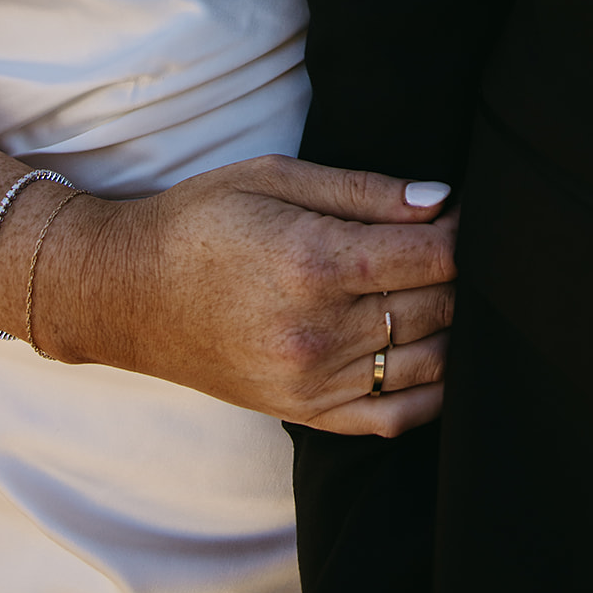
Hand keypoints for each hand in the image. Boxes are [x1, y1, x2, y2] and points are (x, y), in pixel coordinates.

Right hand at [38, 157, 456, 437]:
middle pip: (439, 305)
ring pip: (431, 360)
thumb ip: (365, 191)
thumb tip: (441, 200)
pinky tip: (435, 350)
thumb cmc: (202, 220)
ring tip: (445, 289)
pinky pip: (398, 415)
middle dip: (462, 272)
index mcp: (315, 262)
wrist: (127, 292)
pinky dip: (434, 387)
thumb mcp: (276, 177)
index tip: (465, 212)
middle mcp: (319, 331)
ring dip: (454, 324)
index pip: (435, 255)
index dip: (465, 230)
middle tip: (458, 245)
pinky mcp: (307, 412)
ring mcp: (314, 381)